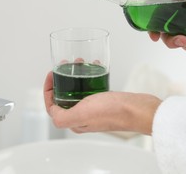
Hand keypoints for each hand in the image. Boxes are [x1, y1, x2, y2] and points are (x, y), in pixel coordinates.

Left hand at [43, 71, 161, 134]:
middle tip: (66, 65)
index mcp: (74, 122)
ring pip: (78, 91)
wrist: (137, 109)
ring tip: (80, 63)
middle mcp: (83, 117)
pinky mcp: (106, 103)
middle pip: (65, 96)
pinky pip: (92, 88)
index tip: (52, 74)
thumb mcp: (81, 114)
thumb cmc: (113, 112)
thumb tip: (52, 112)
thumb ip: (62, 117)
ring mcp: (94, 110)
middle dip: (63, 79)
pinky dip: (90, 76)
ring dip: (76, 76)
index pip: (53, 106)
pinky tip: (95, 67)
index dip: (48, 89)